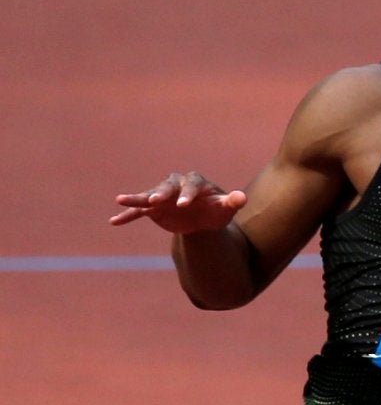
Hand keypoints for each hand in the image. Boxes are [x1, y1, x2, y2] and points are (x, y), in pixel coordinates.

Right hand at [110, 172, 245, 231]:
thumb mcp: (226, 208)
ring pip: (147, 195)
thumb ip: (233, 202)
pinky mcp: (153, 208)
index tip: (184, 204)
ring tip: (120, 200)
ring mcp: (162, 196)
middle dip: (161, 193)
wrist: (204, 220)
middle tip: (155, 200)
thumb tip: (241, 197)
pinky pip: (138, 211)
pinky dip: (128, 215)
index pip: (191, 186)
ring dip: (136, 198)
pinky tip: (114, 221)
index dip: (187, 194)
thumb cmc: (217, 211)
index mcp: (195, 183)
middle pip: (167, 187)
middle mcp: (175, 185)